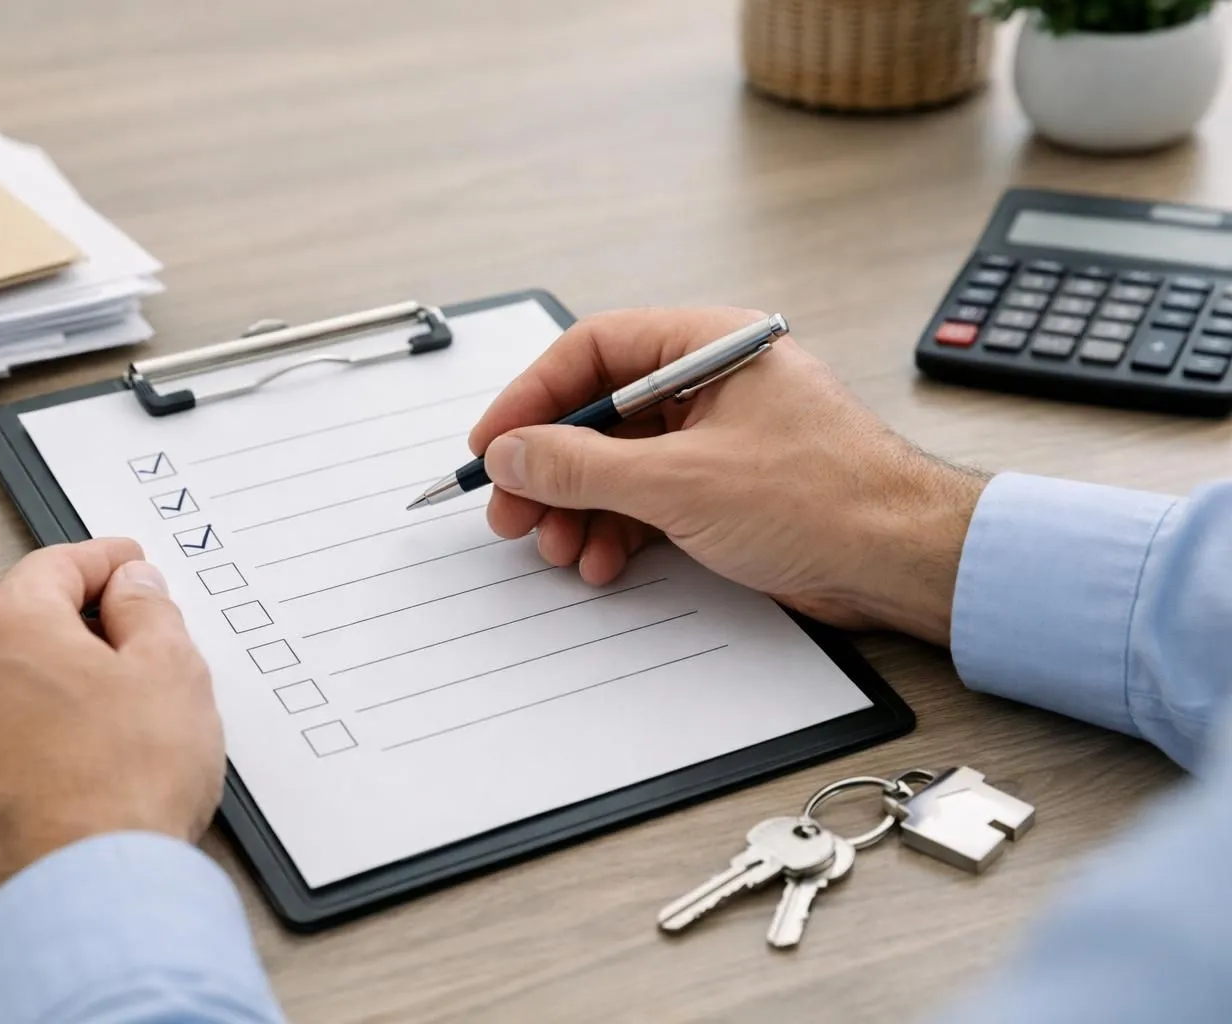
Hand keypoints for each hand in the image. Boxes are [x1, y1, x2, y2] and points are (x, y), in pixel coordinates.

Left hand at [0, 539, 222, 928]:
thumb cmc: (120, 791)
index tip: (128, 567)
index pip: (57, 564)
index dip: (105, 562)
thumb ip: (149, 611)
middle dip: (61, 619)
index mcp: (6, 623)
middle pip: (8, 617)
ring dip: (27, 682)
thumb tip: (132, 586)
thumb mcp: (172, 673)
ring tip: (88, 716)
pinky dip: (3, 740)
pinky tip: (51, 767)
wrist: (73, 902)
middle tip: (116, 640)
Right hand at [468, 307, 988, 644]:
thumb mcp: (681, 483)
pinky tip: (602, 561)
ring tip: (558, 548)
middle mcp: (711, 383)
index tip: (493, 444)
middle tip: (512, 511)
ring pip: (620, 462)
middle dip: (552, 468)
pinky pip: (649, 498)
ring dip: (580, 508)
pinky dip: (618, 529)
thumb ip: (583, 466)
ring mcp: (718, 437)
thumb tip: (515, 452)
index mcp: (708, 345)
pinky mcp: (725, 487)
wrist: (903, 561)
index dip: (533, 397)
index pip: (594, 350)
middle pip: (599, 411)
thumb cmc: (827, 498)